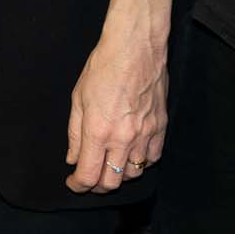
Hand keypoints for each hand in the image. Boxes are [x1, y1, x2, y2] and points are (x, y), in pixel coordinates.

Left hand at [64, 19, 169, 191]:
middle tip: (90, 178)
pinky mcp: (160, 127)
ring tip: (110, 165)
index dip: (78, 185)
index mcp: (98, 131)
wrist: (135, 47)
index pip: (89, 176)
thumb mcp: (78, 98)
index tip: (74, 183)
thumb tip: (73, 158)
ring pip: (134, 174)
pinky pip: (153, 158)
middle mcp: (123, 138)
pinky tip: (132, 155)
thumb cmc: (104, 67)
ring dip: (119, 174)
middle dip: (97, 185)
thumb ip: (75, 133)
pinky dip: (141, 163)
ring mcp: (145, 134)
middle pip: (112, 182)